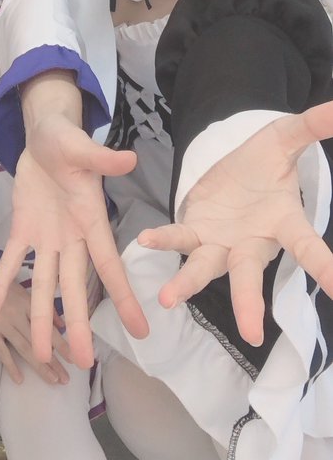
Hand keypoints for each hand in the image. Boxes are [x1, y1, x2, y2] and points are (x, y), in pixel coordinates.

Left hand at [0, 114, 146, 368]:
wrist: (44, 134)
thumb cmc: (67, 141)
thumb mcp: (81, 147)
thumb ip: (102, 158)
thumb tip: (129, 158)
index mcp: (91, 221)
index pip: (109, 266)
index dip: (123, 297)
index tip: (140, 329)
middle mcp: (71, 238)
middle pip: (75, 287)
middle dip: (78, 323)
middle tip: (83, 361)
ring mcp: (46, 237)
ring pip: (44, 285)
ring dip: (42, 318)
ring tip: (41, 354)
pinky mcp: (22, 228)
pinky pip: (11, 261)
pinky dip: (0, 283)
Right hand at [0, 280, 70, 384]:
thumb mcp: (23, 290)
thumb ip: (42, 306)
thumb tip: (62, 326)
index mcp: (29, 303)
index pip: (49, 327)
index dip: (62, 345)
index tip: (75, 359)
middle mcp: (19, 315)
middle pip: (39, 341)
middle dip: (55, 361)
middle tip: (66, 379)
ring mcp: (4, 324)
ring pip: (25, 349)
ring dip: (40, 367)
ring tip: (53, 381)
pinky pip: (2, 351)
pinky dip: (11, 365)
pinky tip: (20, 380)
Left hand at [138, 101, 332, 345]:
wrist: (235, 165)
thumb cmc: (266, 162)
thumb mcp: (286, 138)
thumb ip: (312, 126)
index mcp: (284, 223)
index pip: (308, 248)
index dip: (325, 268)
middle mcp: (252, 243)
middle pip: (251, 274)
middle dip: (249, 302)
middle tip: (250, 333)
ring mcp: (221, 243)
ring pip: (206, 268)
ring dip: (187, 283)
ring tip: (168, 299)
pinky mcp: (195, 232)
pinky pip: (179, 238)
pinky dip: (163, 239)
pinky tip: (144, 241)